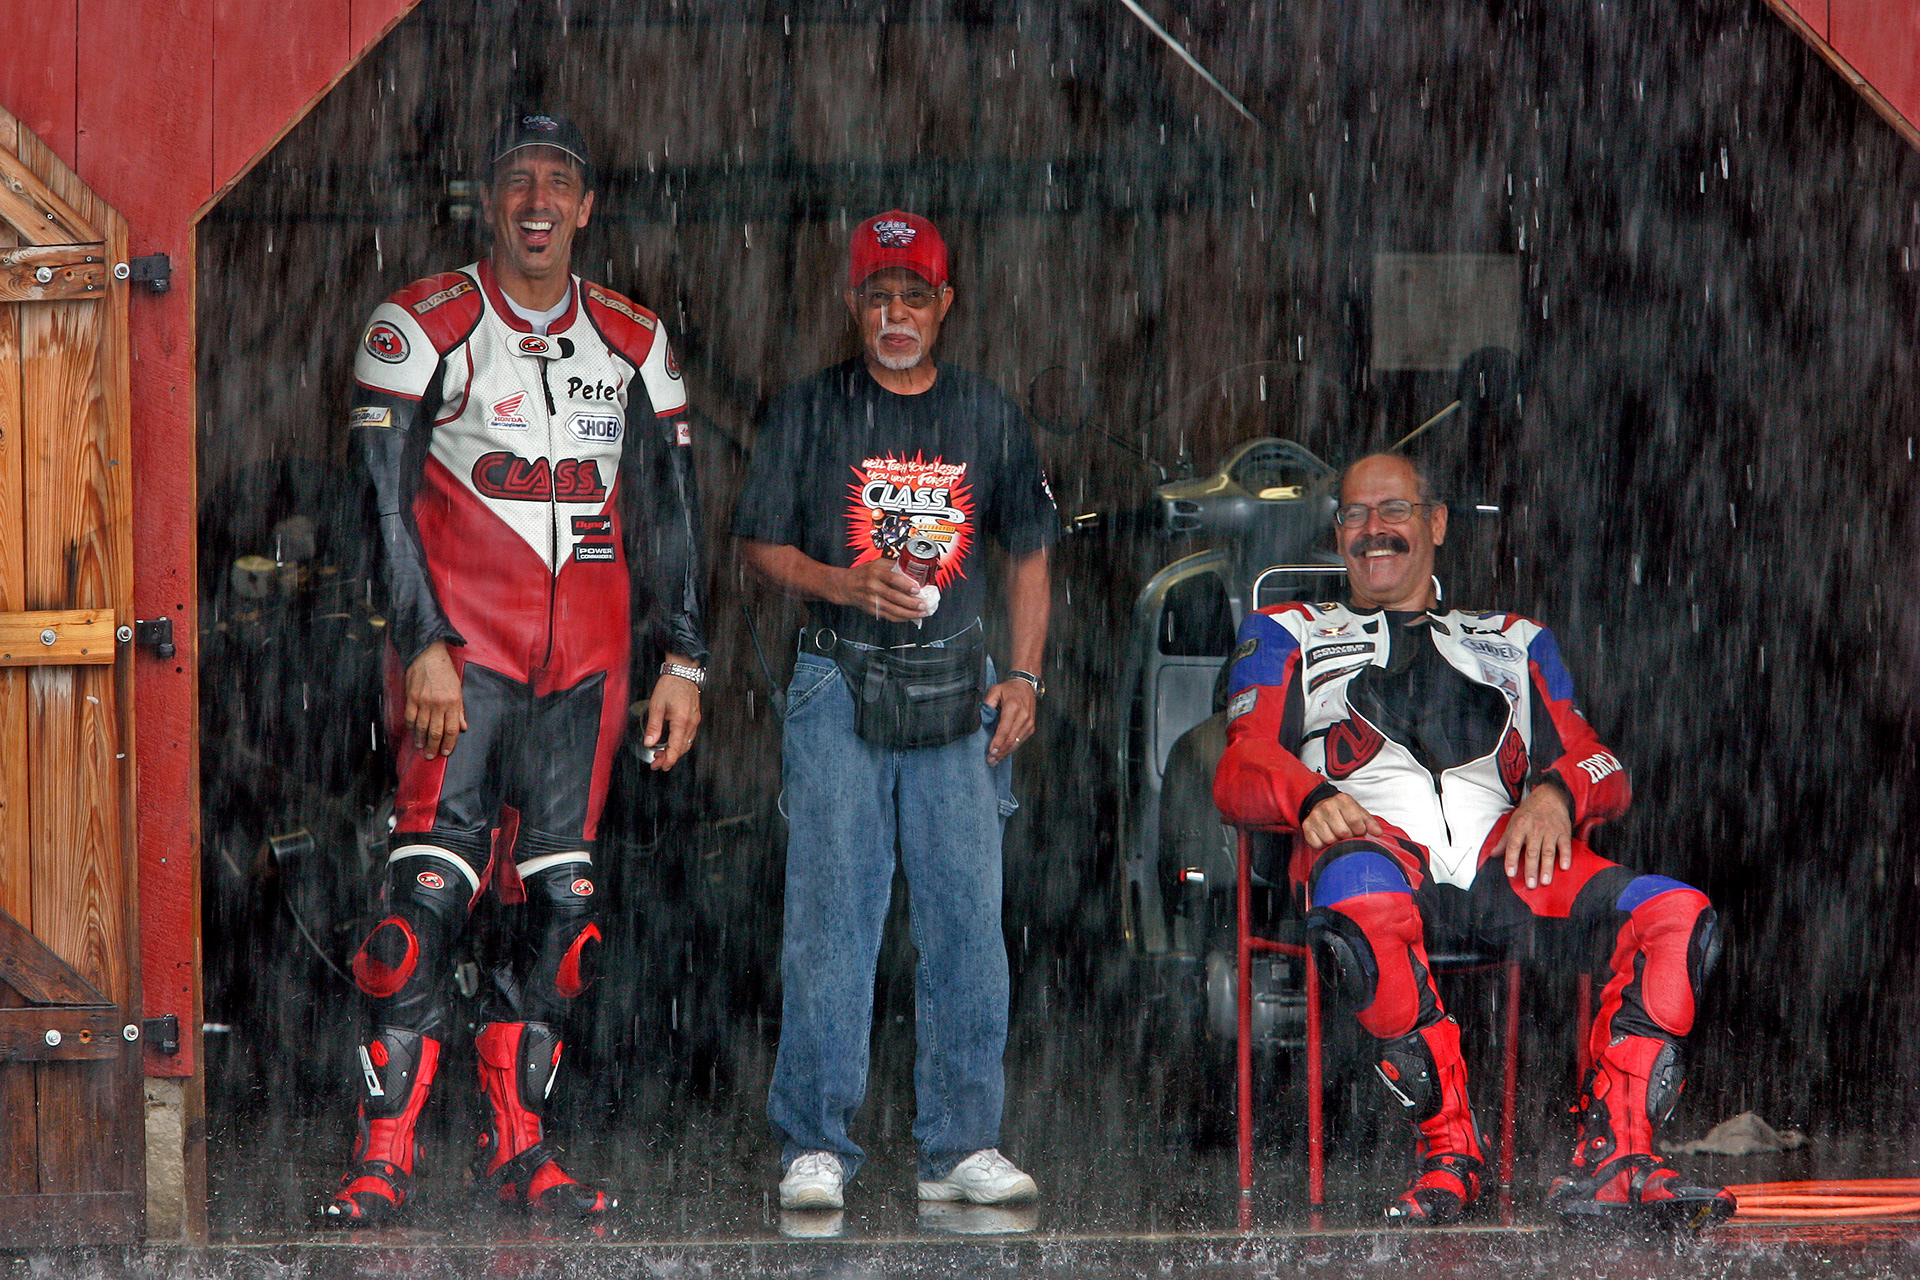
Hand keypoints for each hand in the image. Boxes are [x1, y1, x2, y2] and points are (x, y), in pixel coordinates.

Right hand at [404, 641, 465, 758]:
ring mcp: (423, 701)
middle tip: (431, 756)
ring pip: (422, 727)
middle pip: (436, 731)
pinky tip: (413, 734)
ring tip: (421, 748)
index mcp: (452, 702)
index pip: (451, 729)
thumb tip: (463, 727)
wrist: (429, 656)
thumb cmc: (445, 673)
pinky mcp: (412, 698)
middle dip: (434, 746)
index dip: (449, 743)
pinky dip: (411, 728)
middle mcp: (438, 704)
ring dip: (421, 740)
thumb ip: (459, 710)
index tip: (446, 752)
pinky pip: (410, 717)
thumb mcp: (458, 690)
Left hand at [644, 659, 702, 770]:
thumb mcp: (656, 706)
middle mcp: (691, 723)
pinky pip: (689, 736)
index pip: (676, 748)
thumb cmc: (670, 686)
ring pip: (686, 743)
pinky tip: (671, 743)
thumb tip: (649, 742)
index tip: (660, 766)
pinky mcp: (694, 718)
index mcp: (681, 721)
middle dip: (669, 758)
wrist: (682, 673)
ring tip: (661, 754)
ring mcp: (695, 721)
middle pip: (682, 748)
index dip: (668, 760)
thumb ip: (653, 726)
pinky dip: (679, 743)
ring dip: (674, 751)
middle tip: (657, 763)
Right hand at [839, 559, 930, 622]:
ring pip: (893, 609)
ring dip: (909, 613)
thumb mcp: (877, 564)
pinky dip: (901, 618)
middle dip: (911, 603)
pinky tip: (910, 617)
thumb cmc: (863, 573)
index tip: (917, 589)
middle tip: (923, 604)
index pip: (892, 578)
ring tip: (921, 613)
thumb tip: (914, 569)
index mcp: (875, 572)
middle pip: (894, 596)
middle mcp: (873, 586)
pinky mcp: (872, 610)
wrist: (846, 585)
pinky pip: (889, 616)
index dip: (906, 585)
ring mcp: (872, 600)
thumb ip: (893, 566)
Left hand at [983, 677, 1036, 765]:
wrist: (1026, 686)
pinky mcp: (1031, 727)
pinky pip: (1020, 741)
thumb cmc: (1009, 689)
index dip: (997, 742)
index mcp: (1013, 706)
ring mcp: (1029, 723)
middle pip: (1011, 739)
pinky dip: (1011, 748)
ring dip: (1005, 753)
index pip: (1005, 729)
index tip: (990, 751)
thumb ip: (987, 703)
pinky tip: (1003, 753)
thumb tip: (982, 718)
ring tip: (995, 760)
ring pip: (1016, 743)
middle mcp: (1023, 716)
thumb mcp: (995, 690)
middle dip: (1000, 751)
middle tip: (990, 760)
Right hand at [1301, 792, 1383, 849]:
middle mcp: (1327, 806)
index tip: (1358, 830)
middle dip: (1347, 836)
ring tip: (1336, 833)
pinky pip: (1317, 844)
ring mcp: (1315, 816)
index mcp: (1343, 800)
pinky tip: (1325, 836)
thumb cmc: (1342, 811)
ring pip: (1330, 839)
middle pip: (1343, 832)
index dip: (1359, 830)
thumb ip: (1370, 822)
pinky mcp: (1306, 826)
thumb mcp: (1358, 812)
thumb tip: (1378, 833)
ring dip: (1335, 841)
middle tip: (1346, 832)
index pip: (1355, 821)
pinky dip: (1323, 844)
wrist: (1322, 804)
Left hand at [1499, 782, 1573, 887]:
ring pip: (1548, 851)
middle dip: (1531, 869)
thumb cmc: (1529, 812)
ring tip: (1545, 881)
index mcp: (1520, 826)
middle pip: (1532, 852)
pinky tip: (1564, 867)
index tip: (1511, 874)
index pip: (1513, 845)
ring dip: (1547, 867)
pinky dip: (1565, 856)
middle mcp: (1535, 828)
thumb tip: (1493, 855)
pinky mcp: (1564, 831)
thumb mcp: (1513, 822)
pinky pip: (1565, 845)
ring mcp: (1550, 830)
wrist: (1549, 797)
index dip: (1511, 859)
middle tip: (1530, 885)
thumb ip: (1505, 840)